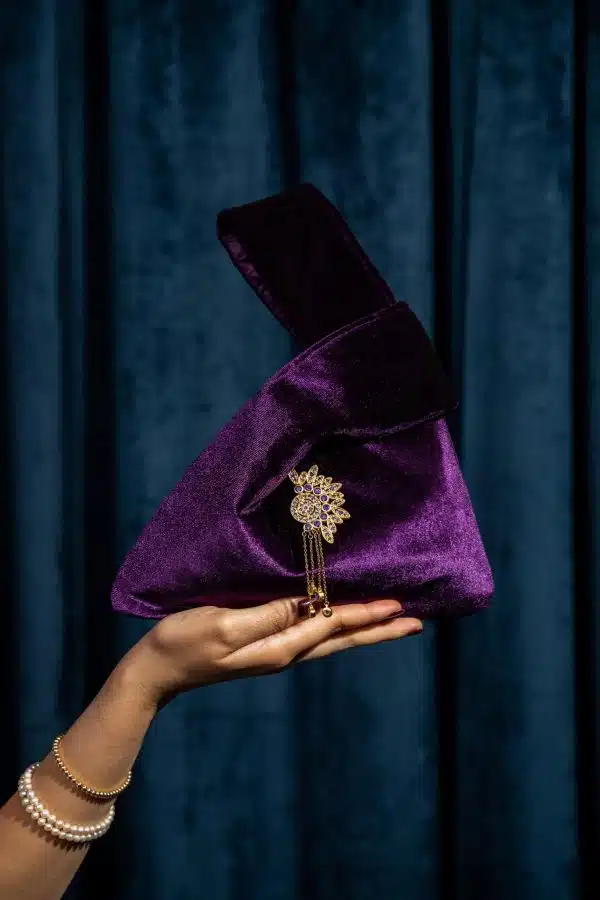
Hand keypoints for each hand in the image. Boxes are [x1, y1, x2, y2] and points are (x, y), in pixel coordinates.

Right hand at [126, 598, 422, 709]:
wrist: (156, 670)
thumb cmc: (183, 642)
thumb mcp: (224, 624)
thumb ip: (268, 614)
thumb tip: (309, 602)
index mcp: (279, 648)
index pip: (333, 626)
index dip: (366, 613)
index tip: (398, 604)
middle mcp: (285, 653)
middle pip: (343, 640)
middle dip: (380, 629)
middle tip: (415, 621)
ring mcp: (276, 652)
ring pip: (332, 639)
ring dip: (364, 629)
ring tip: (392, 622)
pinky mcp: (265, 646)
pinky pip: (313, 635)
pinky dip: (338, 627)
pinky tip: (342, 620)